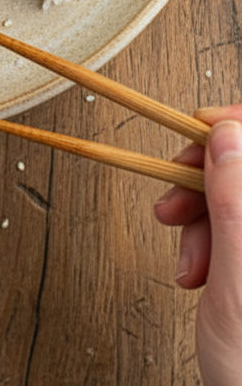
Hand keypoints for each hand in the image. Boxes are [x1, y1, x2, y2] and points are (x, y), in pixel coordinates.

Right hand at [154, 107, 241, 385]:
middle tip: (172, 200)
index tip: (197, 129)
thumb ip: (237, 201)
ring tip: (187, 256)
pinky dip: (207, 243)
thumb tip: (228, 134)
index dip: (233, 126)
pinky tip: (198, 271)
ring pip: (236, 198)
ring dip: (200, 218)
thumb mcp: (241, 280)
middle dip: (204, 180)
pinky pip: (232, 229)